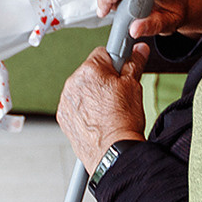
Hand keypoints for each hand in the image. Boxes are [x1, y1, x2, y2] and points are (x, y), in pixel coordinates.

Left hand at [58, 43, 149, 169]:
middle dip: (104, 80)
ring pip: (82, 89)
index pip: (103, 53)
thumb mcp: (134, 86)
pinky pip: (75, 106)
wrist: (112, 151)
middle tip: (118, 95)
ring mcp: (66, 101)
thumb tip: (138, 50)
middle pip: (91, 72)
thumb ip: (134, 63)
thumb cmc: (122, 122)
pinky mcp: (64, 117)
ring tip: (109, 110)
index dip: (115, 62)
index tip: (121, 70)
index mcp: (90, 70)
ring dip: (93, 95)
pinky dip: (85, 110)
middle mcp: (73, 83)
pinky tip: (99, 119)